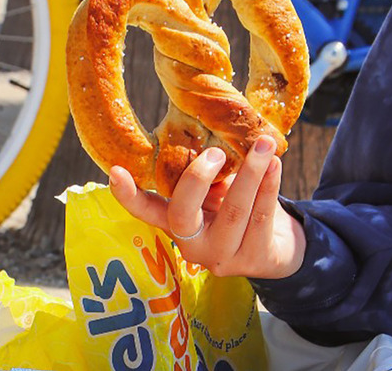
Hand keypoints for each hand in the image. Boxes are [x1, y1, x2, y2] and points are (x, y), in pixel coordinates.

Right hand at [109, 135, 305, 279]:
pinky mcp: (254, 260)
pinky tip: (274, 164)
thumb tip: (207, 131)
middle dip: (197, 179)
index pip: (145, 211)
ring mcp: (222, 256)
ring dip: (251, 174)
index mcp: (175, 224)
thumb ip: (208, 174)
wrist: (275, 246)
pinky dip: (269, 186)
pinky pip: (261, 218)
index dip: (128, 194)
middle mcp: (192, 246)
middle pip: (183, 214)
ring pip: (233, 213)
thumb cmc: (237, 208)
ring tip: (262, 145)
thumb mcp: (216, 193)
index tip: (115, 171)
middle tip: (215, 151)